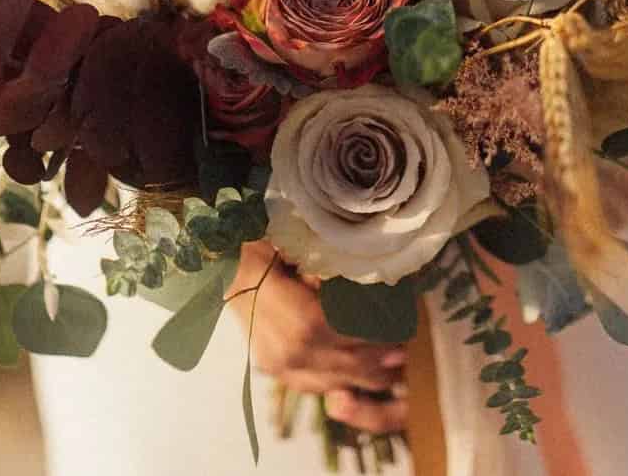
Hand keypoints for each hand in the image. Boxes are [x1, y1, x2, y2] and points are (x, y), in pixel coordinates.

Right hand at [227, 241, 407, 433]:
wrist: (225, 264)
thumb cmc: (260, 245)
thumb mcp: (292, 242)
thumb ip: (322, 262)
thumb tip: (357, 277)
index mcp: (276, 306)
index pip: (325, 329)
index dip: (363, 336)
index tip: (393, 332)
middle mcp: (274, 343)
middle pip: (330, 360)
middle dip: (370, 361)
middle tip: (401, 353)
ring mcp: (270, 360)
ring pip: (322, 379)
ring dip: (360, 377)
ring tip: (391, 368)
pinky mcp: (271, 368)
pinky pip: (308, 384)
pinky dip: (337, 382)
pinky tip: (359, 376)